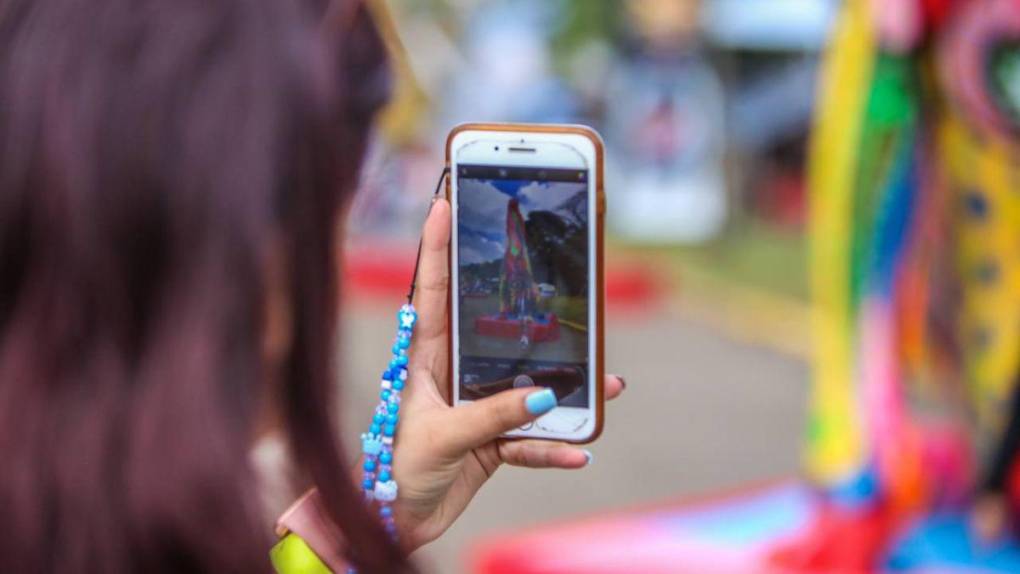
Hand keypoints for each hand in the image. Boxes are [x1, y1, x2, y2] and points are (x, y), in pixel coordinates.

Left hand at [388, 198, 624, 549]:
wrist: (394, 521)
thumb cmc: (395, 469)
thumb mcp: (441, 436)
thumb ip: (492, 415)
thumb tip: (546, 395)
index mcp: (426, 357)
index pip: (433, 289)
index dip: (437, 244)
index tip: (443, 200)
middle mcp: (455, 371)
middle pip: (496, 326)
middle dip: (528, 302)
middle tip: (555, 268)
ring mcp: (477, 403)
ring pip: (529, 384)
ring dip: (567, 387)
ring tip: (605, 380)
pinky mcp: (493, 438)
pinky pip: (531, 438)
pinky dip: (554, 447)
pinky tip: (578, 452)